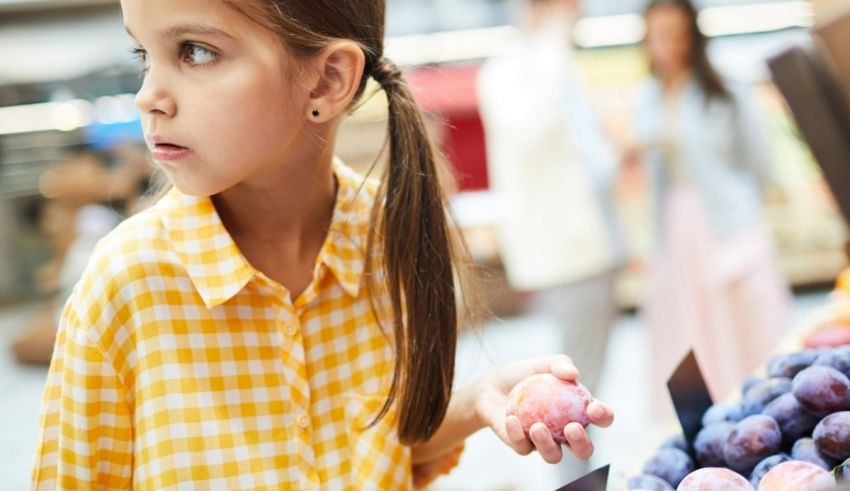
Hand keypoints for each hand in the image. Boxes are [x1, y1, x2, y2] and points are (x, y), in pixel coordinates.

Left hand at [474, 355, 613, 463]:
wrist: (491, 386)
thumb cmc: (523, 374)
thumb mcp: (542, 363)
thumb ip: (559, 364)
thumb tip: (573, 374)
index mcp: (578, 412)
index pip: (600, 419)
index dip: (603, 417)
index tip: (593, 408)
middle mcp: (564, 433)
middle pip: (583, 449)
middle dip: (582, 444)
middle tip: (571, 428)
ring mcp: (544, 443)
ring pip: (554, 456)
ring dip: (548, 445)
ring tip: (538, 426)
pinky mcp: (521, 447)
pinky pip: (522, 447)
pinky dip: (517, 434)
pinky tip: (512, 420)